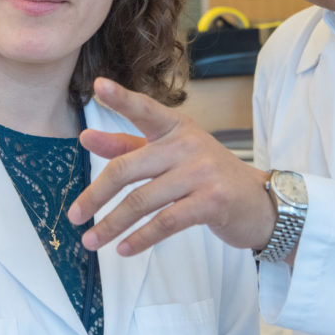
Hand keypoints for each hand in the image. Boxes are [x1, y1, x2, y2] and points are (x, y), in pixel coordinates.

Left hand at [68, 77, 275, 255]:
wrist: (260, 203)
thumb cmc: (207, 176)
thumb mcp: (169, 154)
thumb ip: (127, 145)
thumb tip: (85, 137)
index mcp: (176, 128)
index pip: (145, 110)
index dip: (121, 98)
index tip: (98, 85)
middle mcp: (187, 145)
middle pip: (128, 168)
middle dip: (96, 195)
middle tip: (74, 215)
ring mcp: (201, 173)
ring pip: (143, 200)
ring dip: (112, 224)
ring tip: (91, 241)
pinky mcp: (211, 202)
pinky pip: (166, 222)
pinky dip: (140, 238)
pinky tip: (123, 249)